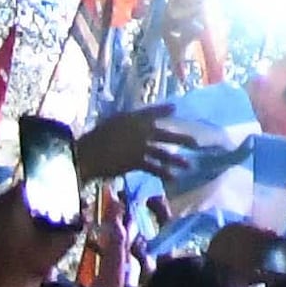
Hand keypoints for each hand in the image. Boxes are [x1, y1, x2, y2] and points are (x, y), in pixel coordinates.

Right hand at [75, 101, 192, 182]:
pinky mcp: (137, 161)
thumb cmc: (94, 137)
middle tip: (197, 143)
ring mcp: (141, 146)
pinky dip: (163, 173)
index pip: (152, 112)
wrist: (89, 152)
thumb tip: (128, 123)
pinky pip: (154, 168)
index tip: (175, 108)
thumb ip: (123, 123)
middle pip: (166, 135)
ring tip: (189, 165)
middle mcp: (141, 131)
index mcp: (132, 118)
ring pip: (163, 153)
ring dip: (177, 160)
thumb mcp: (110, 123)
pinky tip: (173, 178)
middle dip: (183, 139)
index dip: (164, 110)